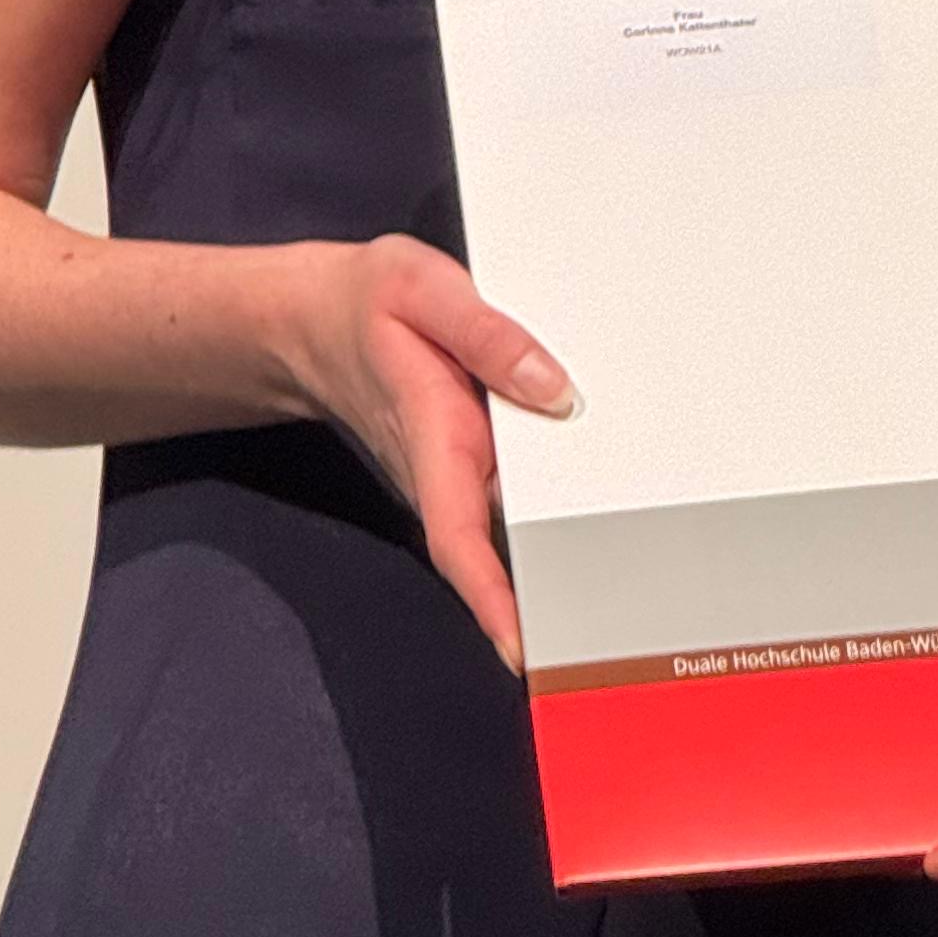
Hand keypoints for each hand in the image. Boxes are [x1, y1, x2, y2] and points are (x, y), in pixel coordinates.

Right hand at [277, 234, 576, 674]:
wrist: (313, 321)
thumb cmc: (366, 304)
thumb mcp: (423, 289)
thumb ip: (489, 335)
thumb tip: (555, 388)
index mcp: (434, 435)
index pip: (458, 537)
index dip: (489, 597)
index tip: (520, 647)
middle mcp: (443, 471)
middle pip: (493, 550)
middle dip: (543, 600)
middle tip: (609, 644)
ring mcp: (451, 475)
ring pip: (503, 532)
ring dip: (551, 569)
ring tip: (624, 608)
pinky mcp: (461, 465)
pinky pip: (506, 503)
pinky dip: (547, 525)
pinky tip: (599, 528)